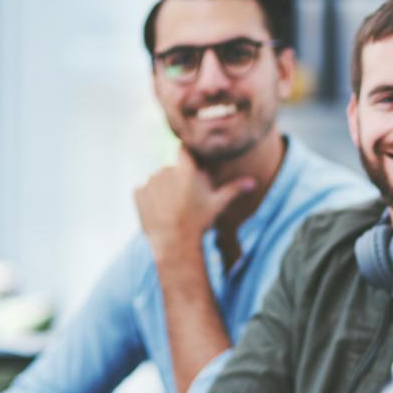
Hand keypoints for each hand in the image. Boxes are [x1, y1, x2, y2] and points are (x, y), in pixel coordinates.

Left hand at [134, 146, 254, 257]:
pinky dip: (151, 199)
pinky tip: (161, 212)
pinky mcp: (138, 193)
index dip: (187, 156)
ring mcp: (150, 181)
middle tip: (186, 200)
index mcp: (186, 169)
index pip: (184, 150)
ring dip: (164, 189)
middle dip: (178, 180)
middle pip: (172, 169)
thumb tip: (253, 182)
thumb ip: (234, 189)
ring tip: (173, 209)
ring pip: (159, 180)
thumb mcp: (218, 204)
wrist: (175, 242)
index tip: (191, 166)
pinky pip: (145, 191)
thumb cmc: (199, 221)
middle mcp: (166, 170)